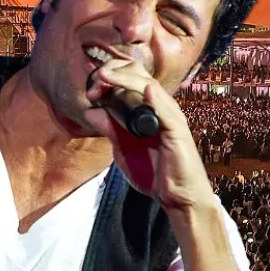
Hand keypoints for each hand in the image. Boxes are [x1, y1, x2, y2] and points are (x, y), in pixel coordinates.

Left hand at [82, 58, 212, 212]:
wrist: (177, 197)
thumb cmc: (155, 172)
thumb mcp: (123, 148)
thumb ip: (110, 129)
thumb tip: (91, 111)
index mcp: (147, 110)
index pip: (132, 80)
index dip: (111, 78)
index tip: (92, 90)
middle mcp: (160, 108)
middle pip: (141, 76)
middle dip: (116, 73)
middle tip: (96, 80)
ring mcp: (171, 118)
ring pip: (150, 88)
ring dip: (127, 80)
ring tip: (107, 77)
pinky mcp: (178, 132)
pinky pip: (167, 112)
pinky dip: (156, 100)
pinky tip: (146, 92)